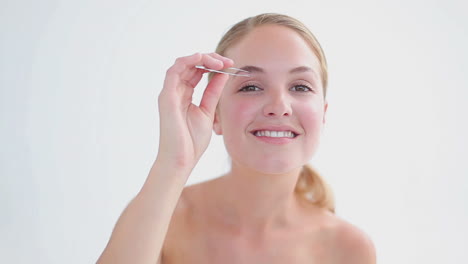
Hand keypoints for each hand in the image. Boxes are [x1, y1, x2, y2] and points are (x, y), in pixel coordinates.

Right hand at [156, 53, 232, 169]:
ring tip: (218, 61)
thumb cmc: (192, 141)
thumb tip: (223, 74)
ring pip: (182, 64)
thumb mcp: (208, 111)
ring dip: (201, 58)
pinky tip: (201, 58)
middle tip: (227, 61)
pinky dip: (187, 61)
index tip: (230, 65)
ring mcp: (169, 93)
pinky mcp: (166, 97)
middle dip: (210, 59)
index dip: (212, 65)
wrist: (182, 159)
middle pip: (190, 65)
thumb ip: (213, 92)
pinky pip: (174, 71)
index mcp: (184, 95)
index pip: (196, 71)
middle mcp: (175, 91)